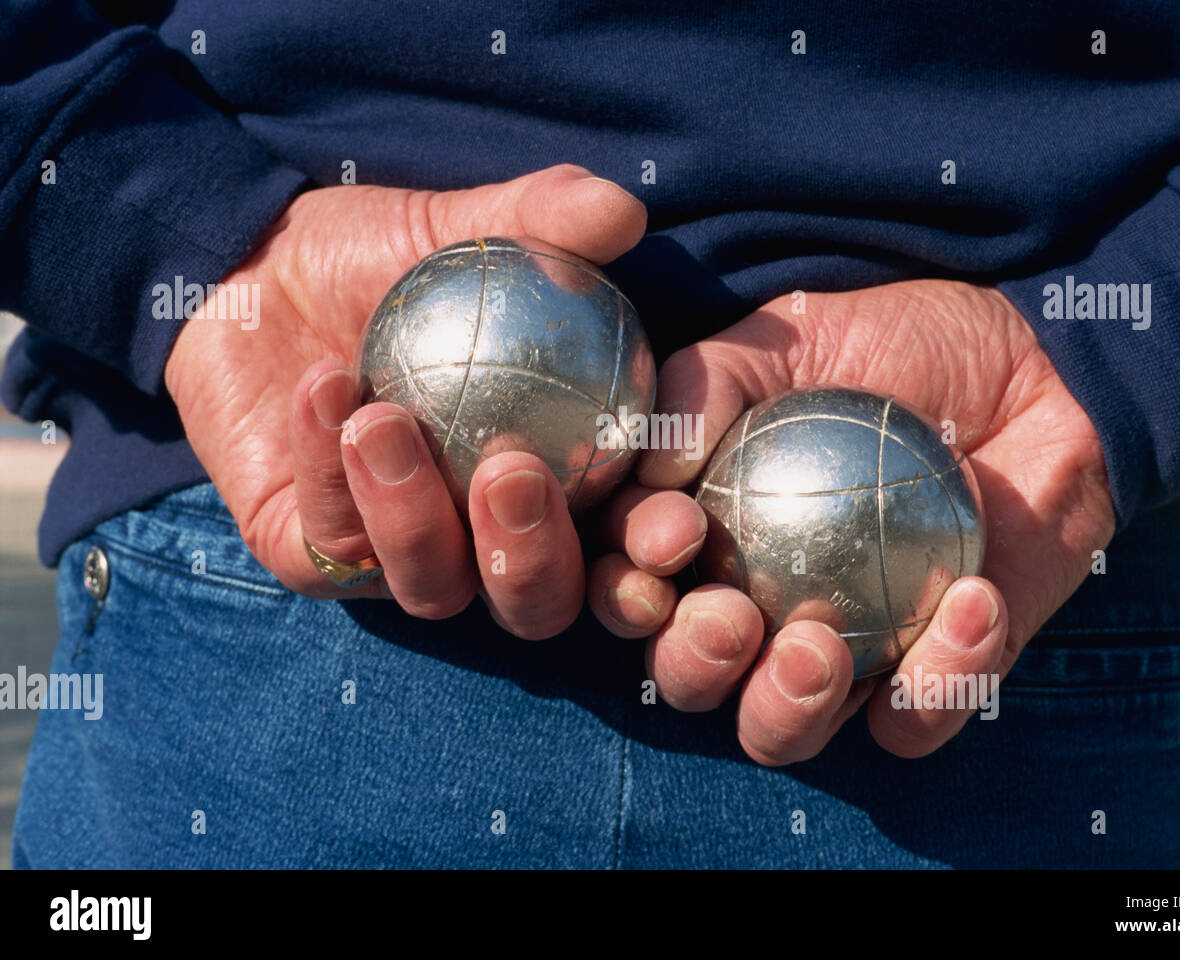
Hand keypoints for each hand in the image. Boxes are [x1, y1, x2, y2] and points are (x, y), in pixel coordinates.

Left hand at [164, 165, 645, 636]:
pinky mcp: (312, 558)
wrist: (249, 267)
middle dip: (534, 561)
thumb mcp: (460, 225)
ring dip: (413, 516)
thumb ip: (542, 218)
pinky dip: (328, 469)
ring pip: (433, 588)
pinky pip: (331, 543)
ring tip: (384, 419)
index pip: (622, 541)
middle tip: (512, 473)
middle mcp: (485, 540)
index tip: (665, 517)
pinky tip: (323, 389)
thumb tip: (625, 210)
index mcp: (553, 484)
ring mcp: (399, 558)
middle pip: (537, 605)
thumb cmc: (378, 257)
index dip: (651, 544)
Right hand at [587, 280, 1115, 761]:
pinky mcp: (937, 678)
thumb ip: (705, 386)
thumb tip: (650, 472)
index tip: (674, 537)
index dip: (629, 585)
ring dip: (784, 710)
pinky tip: (970, 600)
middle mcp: (761, 614)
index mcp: (708, 545)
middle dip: (692, 665)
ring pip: (785, 733)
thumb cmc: (895, 346)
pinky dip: (938, 681)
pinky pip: (917, 720)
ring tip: (817, 650)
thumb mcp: (788, 335)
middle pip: (694, 681)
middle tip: (730, 616)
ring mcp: (848, 655)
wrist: (1031, 361)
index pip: (637, 590)